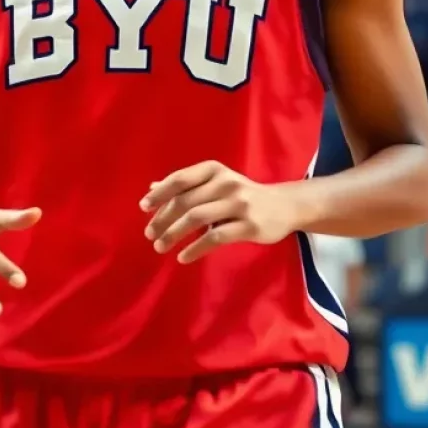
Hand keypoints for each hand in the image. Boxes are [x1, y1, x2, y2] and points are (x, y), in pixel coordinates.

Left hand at [140, 162, 297, 263]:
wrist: (284, 206)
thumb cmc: (242, 194)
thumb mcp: (215, 183)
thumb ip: (186, 186)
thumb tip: (152, 187)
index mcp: (213, 170)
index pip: (180, 179)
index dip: (160, 193)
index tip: (143, 207)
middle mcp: (225, 183)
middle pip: (185, 201)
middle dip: (163, 219)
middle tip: (149, 234)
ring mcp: (238, 204)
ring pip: (196, 218)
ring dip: (174, 234)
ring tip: (160, 246)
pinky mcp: (249, 226)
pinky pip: (215, 238)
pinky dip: (195, 249)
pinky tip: (183, 257)